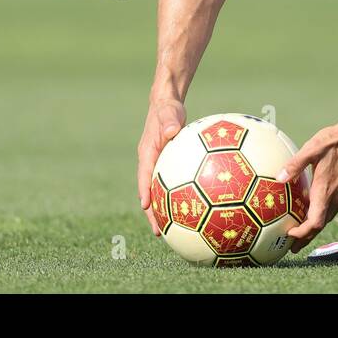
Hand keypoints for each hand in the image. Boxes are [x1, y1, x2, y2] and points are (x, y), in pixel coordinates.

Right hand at [137, 98, 185, 235]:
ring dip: (164, 210)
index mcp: (147, 154)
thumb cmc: (168, 109)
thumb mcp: (169, 113)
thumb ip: (169, 122)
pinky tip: (193, 208)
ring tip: (174, 231)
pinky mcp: (168, 166)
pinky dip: (177, 198)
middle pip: (149, 192)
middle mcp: (150, 163)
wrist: (167, 104)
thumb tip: (172, 131)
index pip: (144, 177)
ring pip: (160, 192)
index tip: (146, 208)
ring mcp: (158, 166)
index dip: (144, 192)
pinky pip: (171, 186)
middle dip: (152, 213)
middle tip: (159, 232)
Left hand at [277, 108, 337, 251]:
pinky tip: (315, 206)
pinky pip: (335, 206)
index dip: (302, 233)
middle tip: (292, 245)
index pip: (315, 222)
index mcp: (327, 190)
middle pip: (321, 224)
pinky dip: (323, 212)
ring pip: (329, 216)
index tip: (290, 236)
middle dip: (306, 237)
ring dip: (315, 225)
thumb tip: (278, 177)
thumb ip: (295, 164)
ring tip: (301, 230)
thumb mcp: (313, 148)